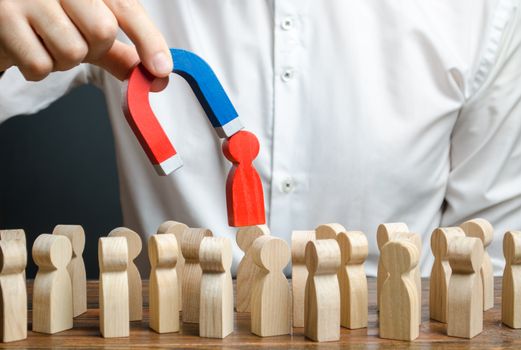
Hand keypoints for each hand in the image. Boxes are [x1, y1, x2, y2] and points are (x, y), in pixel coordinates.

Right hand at [0, 0, 172, 80]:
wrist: (0, 16)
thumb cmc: (48, 20)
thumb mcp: (87, 29)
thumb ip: (121, 52)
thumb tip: (156, 77)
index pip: (126, 7)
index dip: (148, 40)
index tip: (161, 69)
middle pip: (102, 31)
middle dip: (93, 48)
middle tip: (72, 38)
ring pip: (72, 51)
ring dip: (62, 61)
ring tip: (45, 42)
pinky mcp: (2, 16)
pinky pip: (40, 65)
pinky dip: (36, 68)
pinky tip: (26, 47)